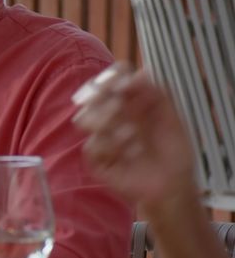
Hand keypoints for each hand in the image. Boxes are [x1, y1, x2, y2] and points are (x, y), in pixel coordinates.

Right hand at [72, 64, 197, 206]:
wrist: (174, 185)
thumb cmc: (173, 151)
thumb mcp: (173, 118)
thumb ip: (158, 94)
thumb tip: (139, 72)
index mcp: (127, 102)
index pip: (109, 79)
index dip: (111, 76)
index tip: (124, 82)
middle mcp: (109, 116)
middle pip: (88, 95)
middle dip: (100, 96)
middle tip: (119, 105)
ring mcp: (101, 137)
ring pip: (82, 119)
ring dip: (104, 120)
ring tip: (131, 133)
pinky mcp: (97, 159)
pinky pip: (92, 146)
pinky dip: (112, 146)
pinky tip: (132, 152)